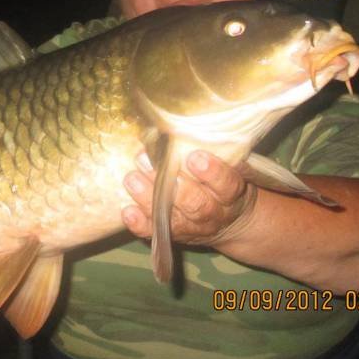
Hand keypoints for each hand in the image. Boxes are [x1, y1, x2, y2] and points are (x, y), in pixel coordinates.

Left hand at [121, 150, 256, 246]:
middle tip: (151, 163)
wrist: (230, 223)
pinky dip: (140, 223)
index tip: (195, 156)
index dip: (213, 172)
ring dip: (149, 199)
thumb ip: (218, 152)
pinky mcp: (173, 234)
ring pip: (173, 218)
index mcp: (231, 194)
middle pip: (197, 203)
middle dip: (175, 185)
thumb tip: (189, 124)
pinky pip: (154, 232)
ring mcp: (193, 227)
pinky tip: (127, 211)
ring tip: (131, 179)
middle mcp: (213, 213)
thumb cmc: (224, 184)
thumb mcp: (231, 169)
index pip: (227, 184)